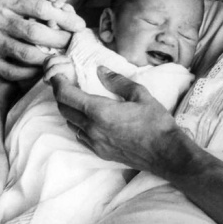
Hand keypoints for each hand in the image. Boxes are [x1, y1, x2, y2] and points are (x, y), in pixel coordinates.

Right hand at [0, 0, 84, 80]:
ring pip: (25, 54)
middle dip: (60, 39)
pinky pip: (11, 71)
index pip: (41, 8)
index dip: (64, 18)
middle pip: (36, 32)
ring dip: (48, 58)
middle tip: (73, 42)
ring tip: (61, 57)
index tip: (79, 25)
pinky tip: (42, 68)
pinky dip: (31, 72)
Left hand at [51, 69, 188, 176]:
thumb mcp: (140, 94)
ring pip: (70, 123)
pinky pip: (80, 136)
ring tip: (77, 98)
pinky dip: (77, 124)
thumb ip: (117, 81)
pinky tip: (88, 117)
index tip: (58, 73)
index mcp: (100, 111)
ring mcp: (95, 142)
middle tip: (66, 82)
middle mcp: (92, 128)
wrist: (165, 153)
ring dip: (69, 109)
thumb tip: (100, 70)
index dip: (58, 82)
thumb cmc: (155, 122)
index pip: (67, 95)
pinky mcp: (100, 152)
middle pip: (64, 109)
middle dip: (61, 94)